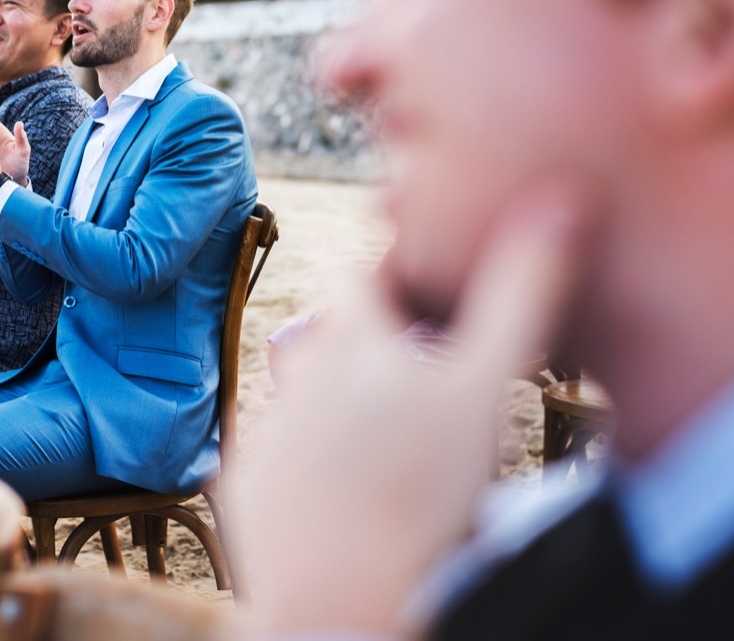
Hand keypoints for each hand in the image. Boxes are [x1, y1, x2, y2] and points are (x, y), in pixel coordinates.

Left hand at [232, 185, 593, 638]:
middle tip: (413, 385)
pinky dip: (302, 456)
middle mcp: (295, 373)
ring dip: (329, 401)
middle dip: (361, 344)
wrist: (345, 600)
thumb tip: (559, 203)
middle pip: (324, 331)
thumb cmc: (424, 495)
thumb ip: (519, 293)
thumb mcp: (484, 388)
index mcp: (351, 341)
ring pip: (297, 390)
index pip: (352, 272)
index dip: (384, 280)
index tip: (420, 309)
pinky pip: (272, 447)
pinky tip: (338, 489)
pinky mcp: (244, 478)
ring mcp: (265, 427)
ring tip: (376, 444)